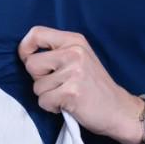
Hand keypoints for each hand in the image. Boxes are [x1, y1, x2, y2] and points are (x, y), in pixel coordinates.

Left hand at [17, 25, 144, 143]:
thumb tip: (25, 55)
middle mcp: (74, 52)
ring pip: (37, 86)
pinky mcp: (71, 92)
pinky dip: (52, 107)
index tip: (27, 59)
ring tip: (66, 95)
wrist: (119, 110)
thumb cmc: (94, 86)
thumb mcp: (80, 58)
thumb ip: (57, 52)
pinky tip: (68, 105)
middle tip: (58, 85)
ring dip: (47, 96)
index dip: (25, 48)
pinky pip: (44, 101)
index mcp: (74, 40)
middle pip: (31, 64)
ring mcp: (73, 72)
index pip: (36, 33)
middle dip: (39, 79)